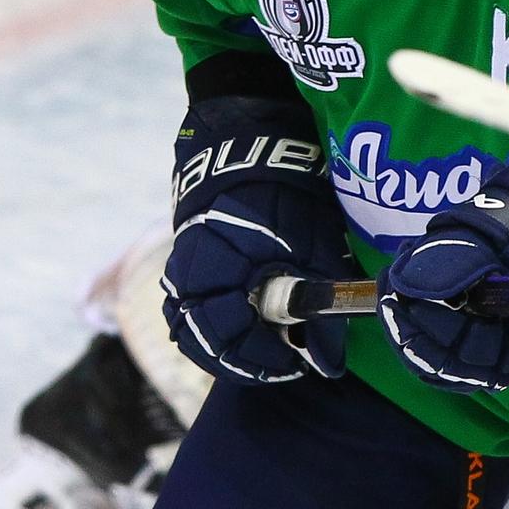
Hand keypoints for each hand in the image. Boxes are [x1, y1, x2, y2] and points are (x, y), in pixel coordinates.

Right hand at [162, 96, 354, 384]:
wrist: (254, 145)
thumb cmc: (292, 193)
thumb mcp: (316, 247)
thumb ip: (319, 304)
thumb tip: (326, 361)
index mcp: (227, 265)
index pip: (231, 334)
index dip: (263, 359)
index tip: (295, 363)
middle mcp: (194, 270)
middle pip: (203, 339)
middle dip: (243, 359)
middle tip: (281, 363)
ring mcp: (182, 266)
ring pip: (187, 328)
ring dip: (222, 347)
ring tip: (261, 353)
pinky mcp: (183, 262)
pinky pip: (184, 309)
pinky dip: (209, 328)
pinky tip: (240, 332)